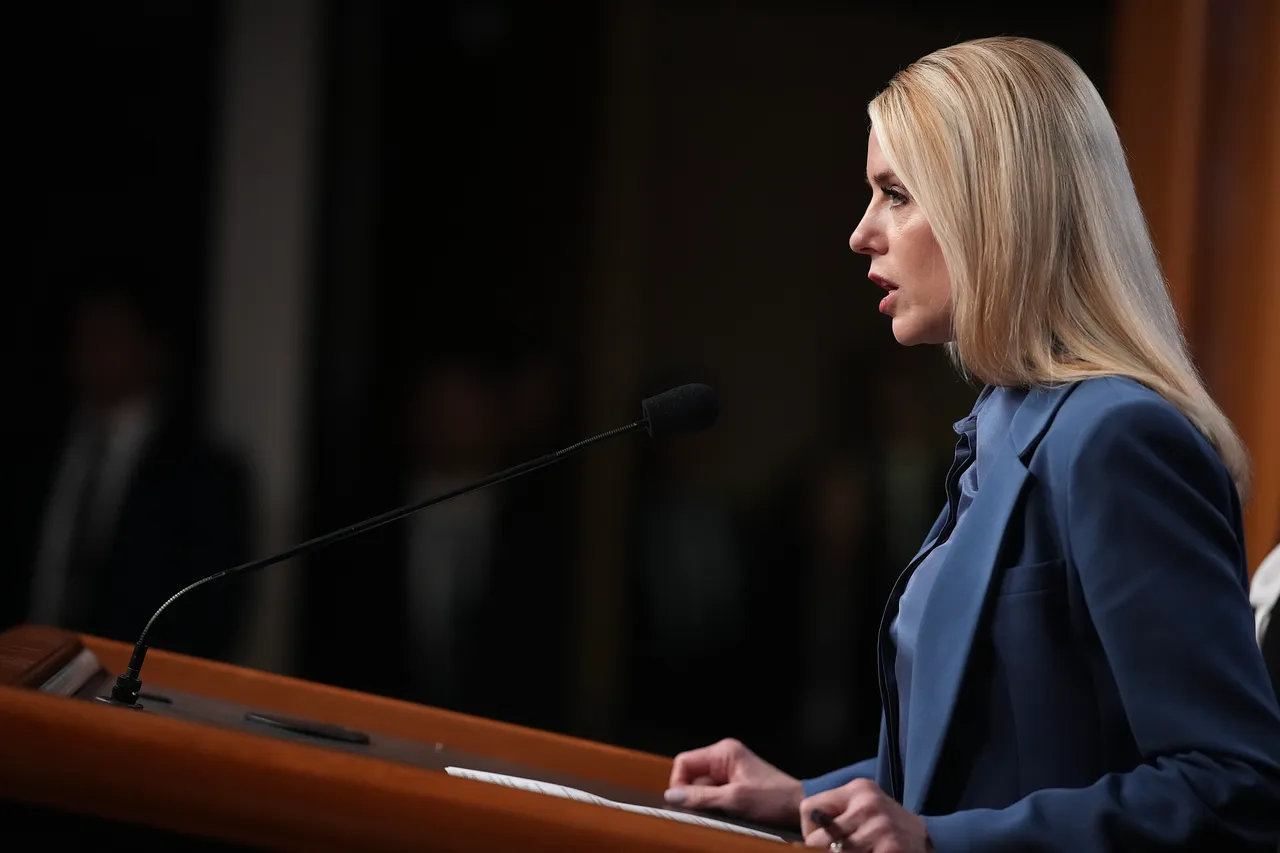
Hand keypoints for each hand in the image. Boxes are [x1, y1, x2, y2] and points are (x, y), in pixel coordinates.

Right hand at [664, 738, 804, 824]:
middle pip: (692, 777)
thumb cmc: (774, 799)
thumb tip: (672, 796)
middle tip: (711, 812)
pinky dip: (716, 808)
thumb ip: (701, 797)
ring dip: (708, 804)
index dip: (679, 783)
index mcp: (723, 752)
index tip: (685, 804)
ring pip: (702, 789)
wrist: (800, 808)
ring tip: (726, 814)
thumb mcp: (735, 800)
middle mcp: (724, 759)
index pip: (684, 762)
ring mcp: (729, 773)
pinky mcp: (734, 787)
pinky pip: (714, 796)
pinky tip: (730, 816)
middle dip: (696, 797)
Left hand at [800, 778, 929, 851]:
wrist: (928, 839)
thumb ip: (834, 816)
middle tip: (840, 849)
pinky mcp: (889, 849)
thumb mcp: (863, 808)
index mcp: (857, 789)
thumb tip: (804, 842)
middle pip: (817, 839)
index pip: (808, 809)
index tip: (823, 839)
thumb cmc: (886, 825)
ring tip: (858, 850)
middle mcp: (868, 805)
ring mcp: (880, 829)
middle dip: (823, 850)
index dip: (810, 831)